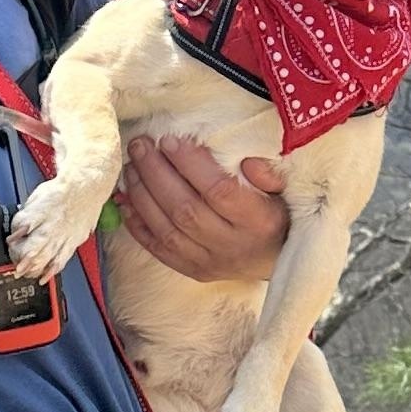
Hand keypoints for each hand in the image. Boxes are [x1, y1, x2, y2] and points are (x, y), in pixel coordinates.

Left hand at [116, 136, 287, 282]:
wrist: (278, 260)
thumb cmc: (279, 214)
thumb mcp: (285, 189)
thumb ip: (268, 173)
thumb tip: (246, 160)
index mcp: (258, 221)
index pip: (218, 191)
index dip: (190, 165)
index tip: (169, 140)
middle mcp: (232, 245)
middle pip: (185, 209)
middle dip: (156, 174)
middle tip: (140, 146)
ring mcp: (209, 262)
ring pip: (167, 229)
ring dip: (143, 195)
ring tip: (131, 166)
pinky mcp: (193, 271)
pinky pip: (159, 249)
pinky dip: (138, 225)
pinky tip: (125, 200)